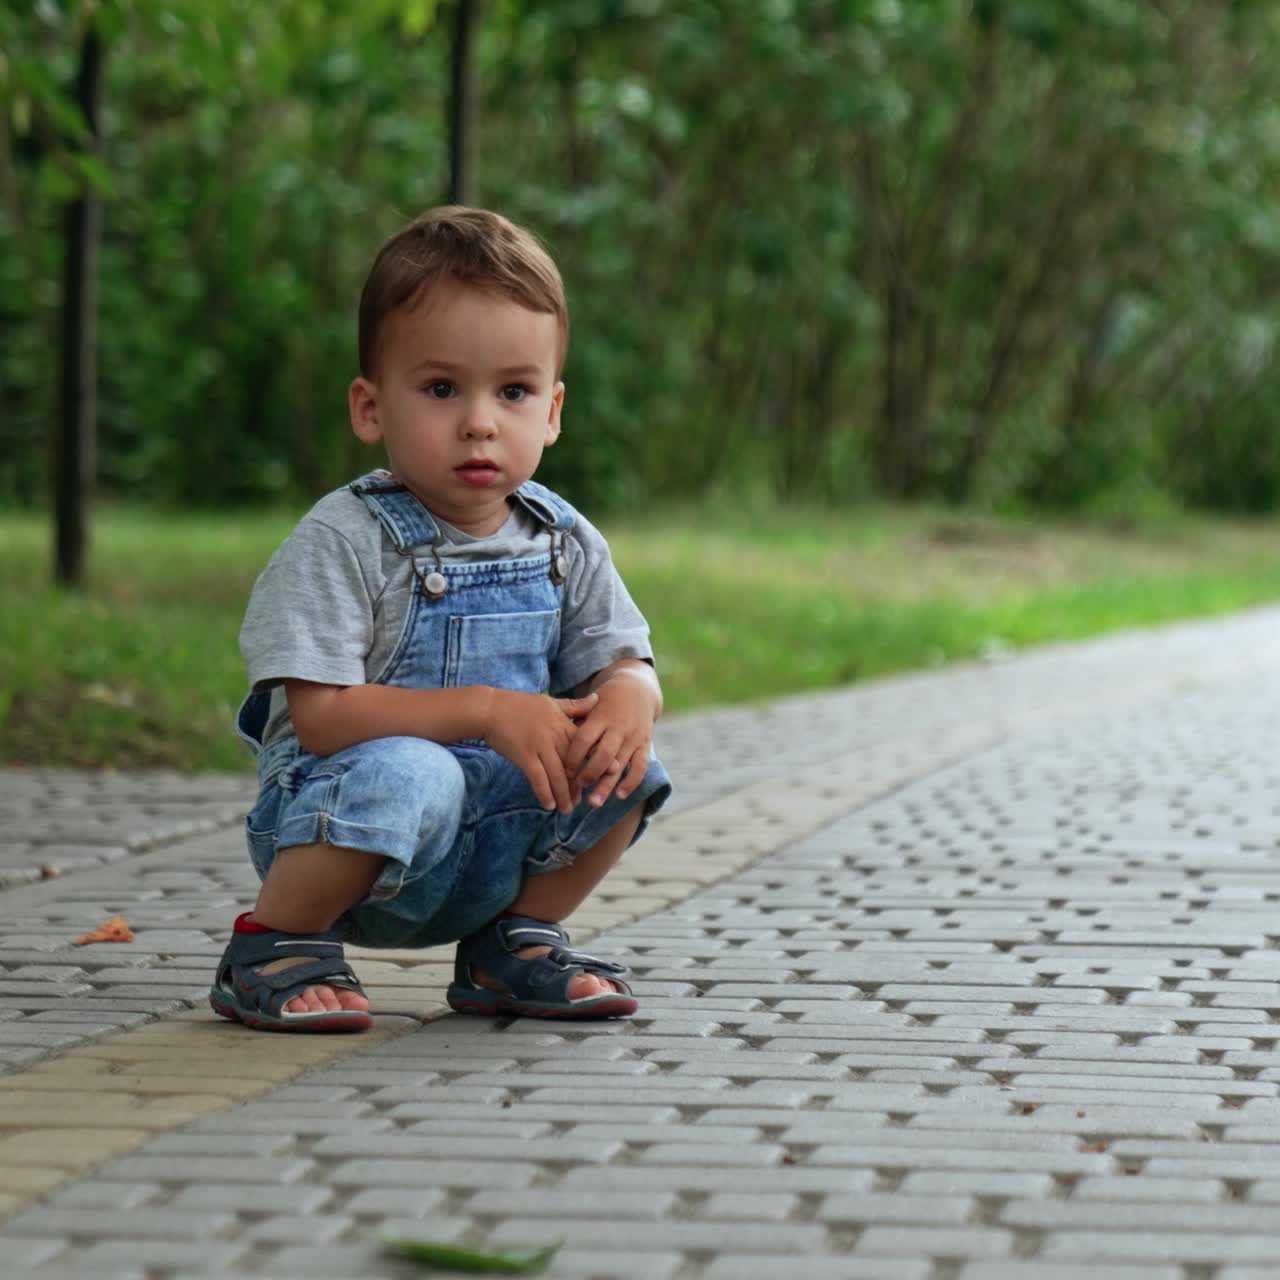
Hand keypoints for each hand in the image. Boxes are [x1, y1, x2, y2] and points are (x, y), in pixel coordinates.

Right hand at [483, 689, 597, 812]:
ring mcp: (539, 746)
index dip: (597, 761)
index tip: (609, 775)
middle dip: (579, 785)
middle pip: (573, 764)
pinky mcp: (524, 756)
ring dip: (563, 794)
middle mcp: (554, 736)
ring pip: (557, 775)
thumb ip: (575, 706)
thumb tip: (598, 699)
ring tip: (566, 809)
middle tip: (583, 800)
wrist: (490, 708)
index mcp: (563, 724)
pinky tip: (548, 805)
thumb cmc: (520, 705)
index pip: (585, 746)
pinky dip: (544, 793)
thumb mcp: (551, 702)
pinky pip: (538, 778)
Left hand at [565, 671, 658, 808]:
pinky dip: (632, 782)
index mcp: (601, 716)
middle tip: (577, 788)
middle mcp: (618, 727)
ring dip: (607, 785)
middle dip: (589, 773)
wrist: (638, 688)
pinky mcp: (645, 744)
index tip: (564, 771)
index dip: (574, 756)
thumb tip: (553, 741)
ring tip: (594, 803)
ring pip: (621, 764)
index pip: (585, 739)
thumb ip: (576, 722)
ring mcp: (633, 737)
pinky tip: (620, 796)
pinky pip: (640, 766)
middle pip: (603, 754)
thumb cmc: (606, 699)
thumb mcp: (590, 704)